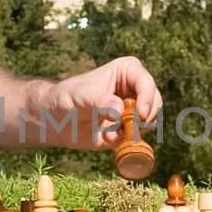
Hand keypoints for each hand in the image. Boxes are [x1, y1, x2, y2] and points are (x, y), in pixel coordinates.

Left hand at [37, 56, 162, 150]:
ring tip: (112, 132)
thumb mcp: (81, 96)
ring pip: (151, 121)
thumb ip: (100, 101)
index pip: (146, 82)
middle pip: (155, 102)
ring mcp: (134, 108)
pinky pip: (139, 136)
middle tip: (130, 128)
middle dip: (145, 117)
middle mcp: (135, 88)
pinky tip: (107, 138)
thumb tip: (120, 110)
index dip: (147, 98)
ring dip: (135, 131)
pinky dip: (126, 141)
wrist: (56, 120)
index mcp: (126, 71)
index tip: (141, 115)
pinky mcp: (130, 127)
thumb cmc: (67, 98)